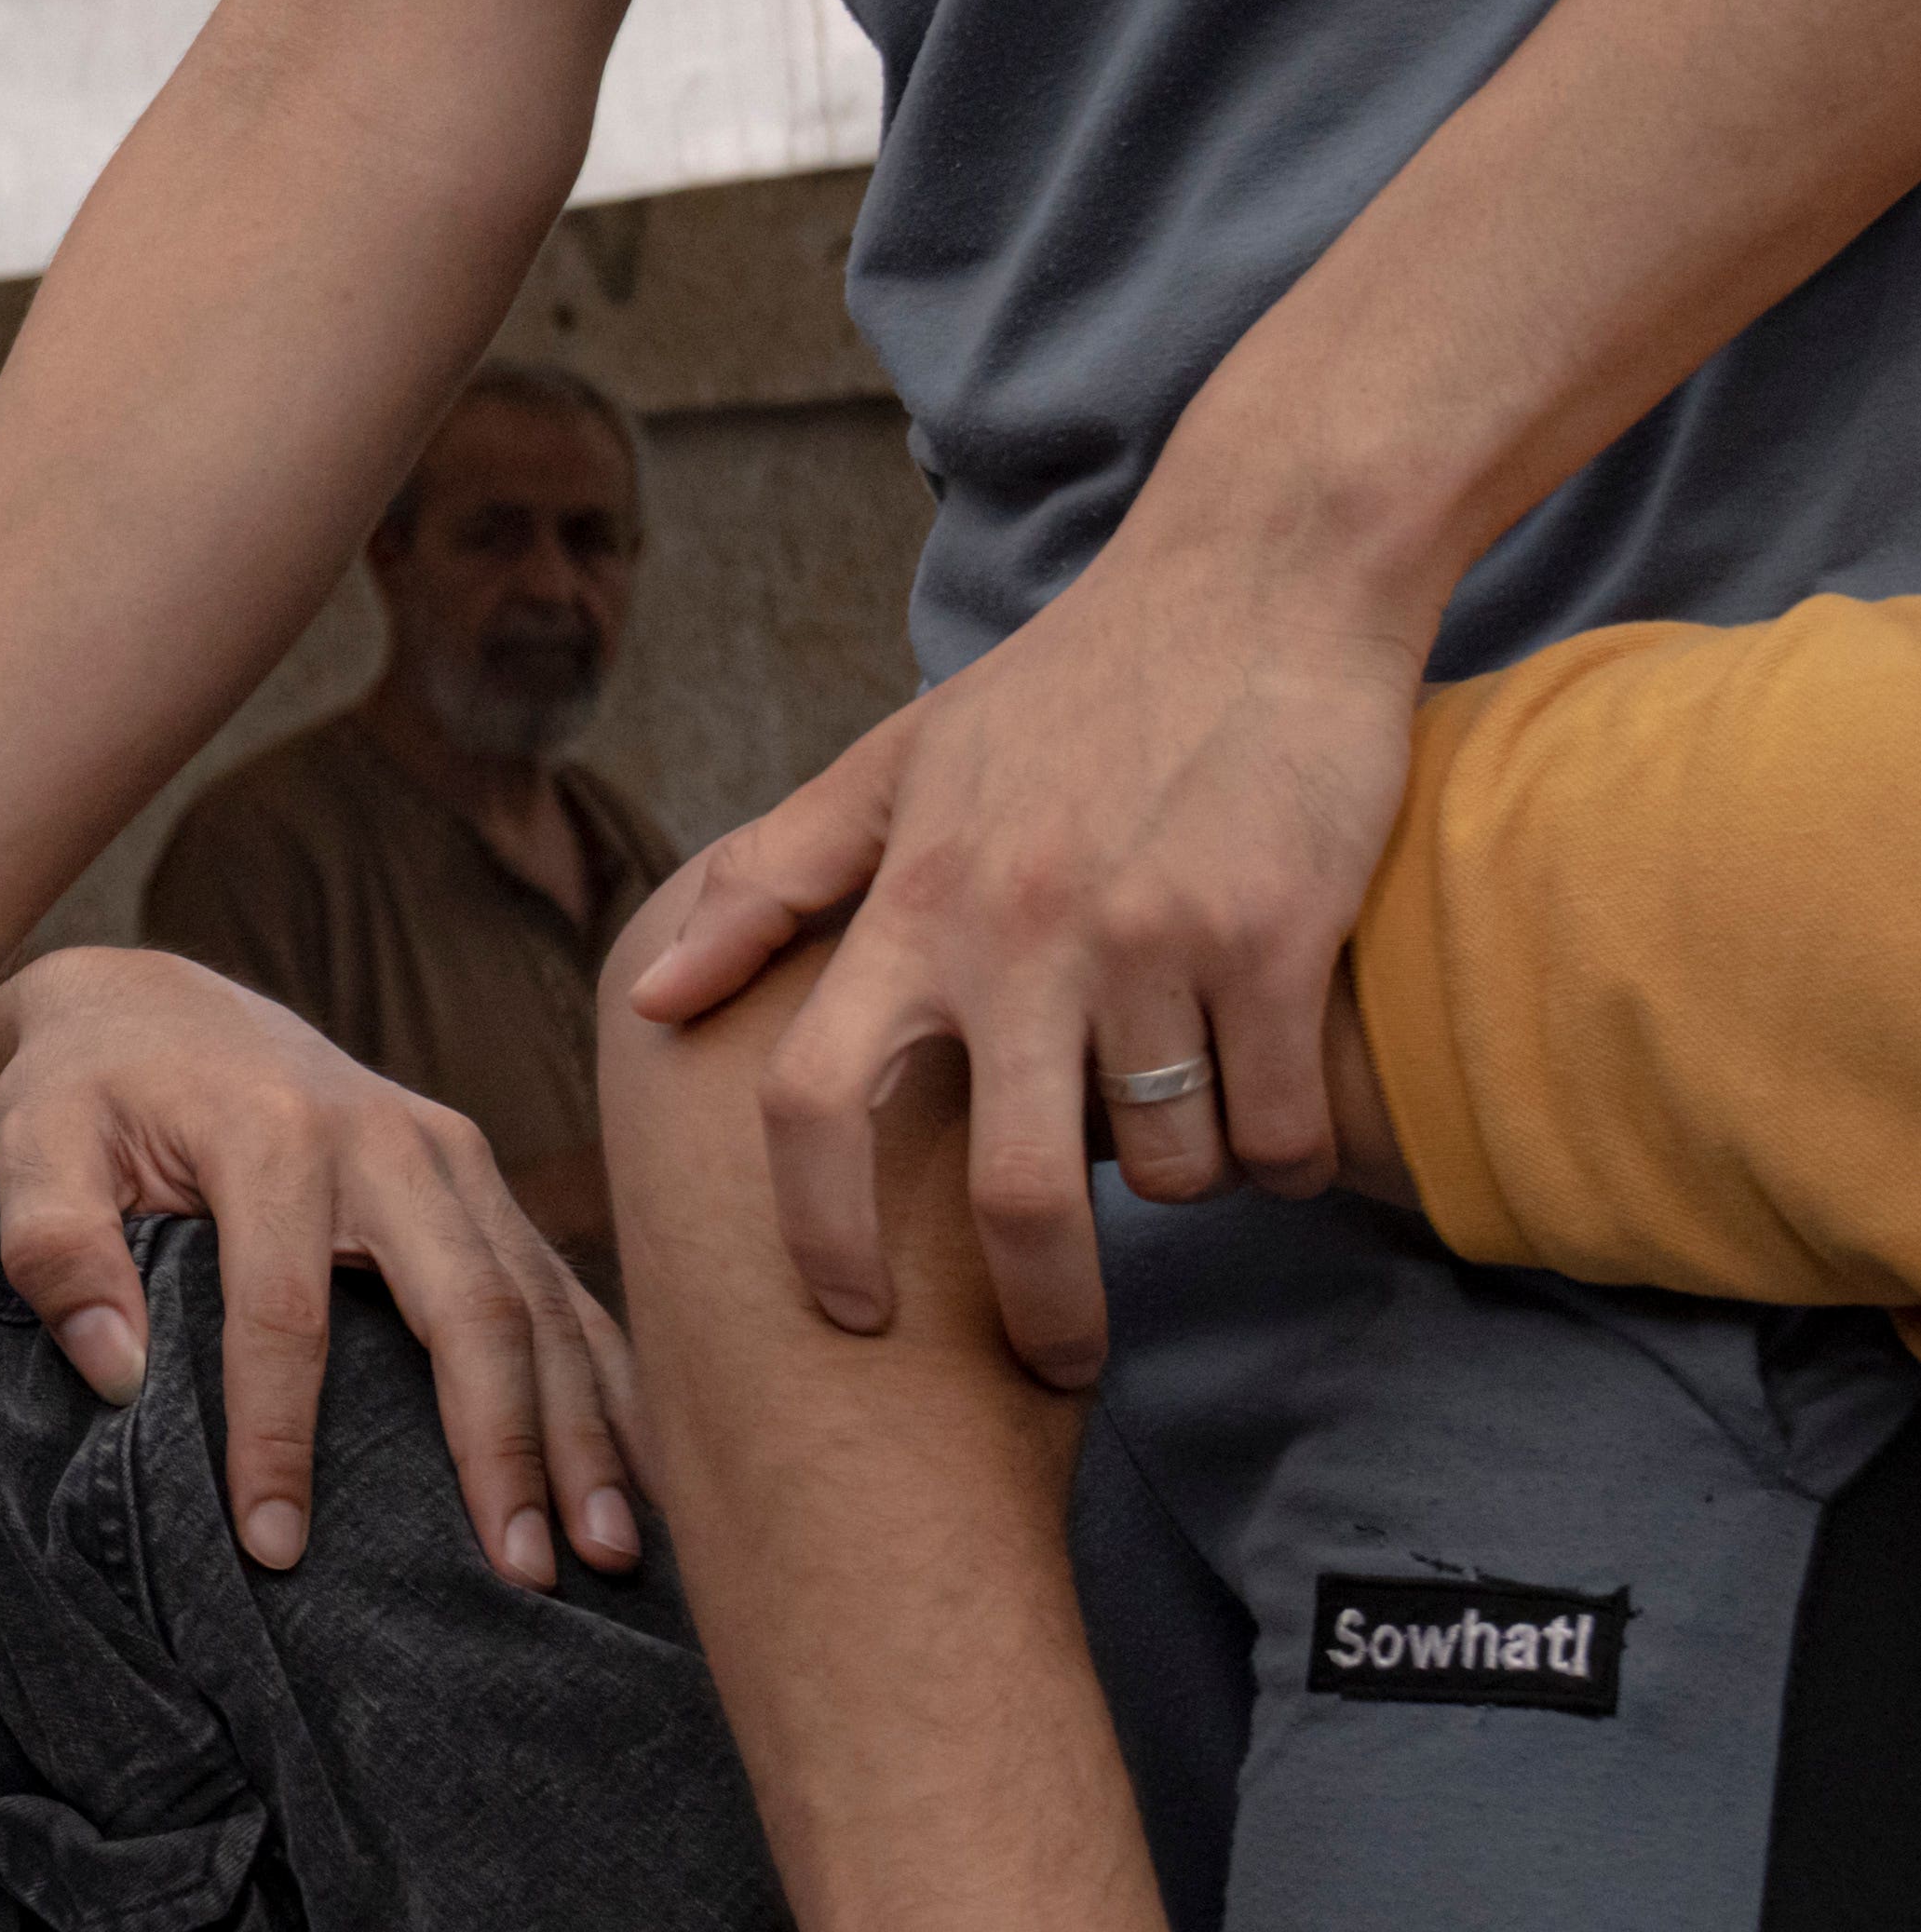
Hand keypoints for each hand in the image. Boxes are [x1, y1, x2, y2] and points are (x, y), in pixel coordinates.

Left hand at [0, 949, 637, 1591]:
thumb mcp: (31, 1141)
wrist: (156, 1005)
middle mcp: (392, 1139)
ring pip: (540, 1302)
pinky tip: (635, 1473)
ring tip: (609, 1554)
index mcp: (276, 1136)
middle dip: (503, 1447)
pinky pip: (558, 1288)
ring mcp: (454, 1158)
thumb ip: (53, 1246)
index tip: (276, 1549)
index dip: (280, 1438)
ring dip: (582, 1430)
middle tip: (525, 1575)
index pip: (287, 1312)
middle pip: (469, 1307)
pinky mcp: (479, 1182)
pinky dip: (604, 1380)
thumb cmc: (85, 1090)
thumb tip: (118, 1373)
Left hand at [624, 524, 1428, 1387]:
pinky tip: (1276, 1119)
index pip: (809, 1103)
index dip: (816, 1232)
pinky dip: (1282, 1153)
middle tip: (1060, 1359)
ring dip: (1184, 1187)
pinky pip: (1276, 1123)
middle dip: (1040, 1310)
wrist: (1264, 572)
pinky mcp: (1277, 934)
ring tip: (1189, 1142)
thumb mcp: (900, 763)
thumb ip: (775, 885)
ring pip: (1168, 1166)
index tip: (848, 1314)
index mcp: (911, 905)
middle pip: (1015, 1195)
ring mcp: (1153, 937)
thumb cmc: (1070, 683)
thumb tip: (650, 999)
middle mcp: (1019, 932)